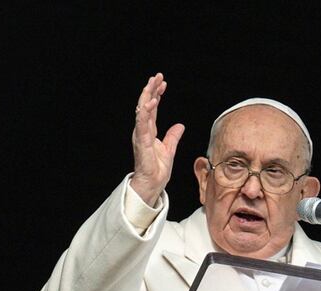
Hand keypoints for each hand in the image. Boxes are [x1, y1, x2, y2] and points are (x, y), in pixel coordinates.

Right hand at [130, 73, 184, 206]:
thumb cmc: (157, 170)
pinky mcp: (142, 141)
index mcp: (149, 131)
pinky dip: (146, 112)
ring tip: (153, 82)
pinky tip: (151, 101)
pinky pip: (143, 123)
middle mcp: (143, 130)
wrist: (153, 184)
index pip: (152, 108)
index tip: (163, 83)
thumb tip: (180, 126)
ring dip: (147, 95)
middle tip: (157, 75)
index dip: (157, 94)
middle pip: (146, 105)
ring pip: (142, 110)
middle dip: (151, 89)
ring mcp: (141, 135)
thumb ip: (173, 136)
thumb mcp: (169, 149)